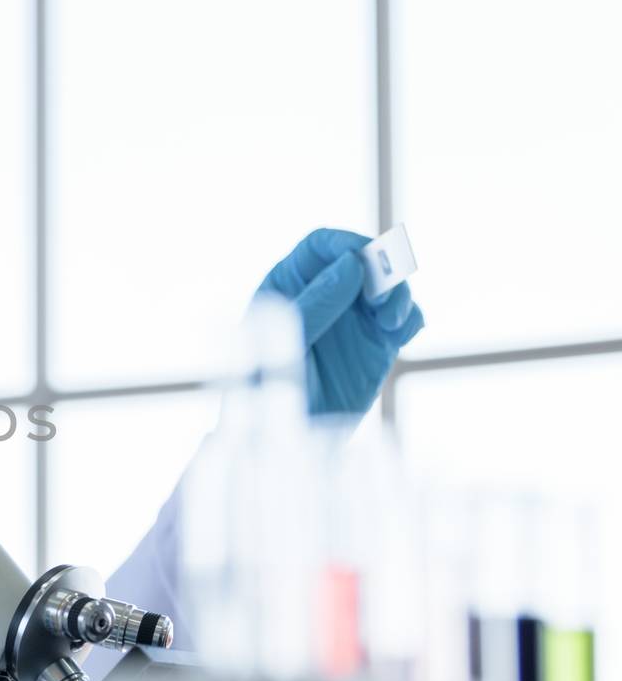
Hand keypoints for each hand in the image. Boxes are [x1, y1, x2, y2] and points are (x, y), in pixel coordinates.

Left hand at [256, 228, 424, 415]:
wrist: (287, 436)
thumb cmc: (269, 390)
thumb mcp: (285, 345)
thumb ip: (315, 305)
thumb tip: (351, 265)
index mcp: (290, 285)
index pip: (322, 246)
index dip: (347, 244)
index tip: (366, 260)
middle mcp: (325, 295)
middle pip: (364, 259)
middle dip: (381, 271)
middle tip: (382, 300)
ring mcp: (353, 318)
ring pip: (389, 286)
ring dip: (398, 295)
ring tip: (389, 324)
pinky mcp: (378, 343)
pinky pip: (404, 317)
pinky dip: (411, 317)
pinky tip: (401, 334)